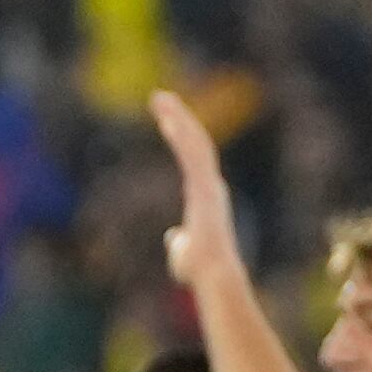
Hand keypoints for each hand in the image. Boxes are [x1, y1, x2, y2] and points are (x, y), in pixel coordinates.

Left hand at [151, 91, 242, 286]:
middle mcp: (210, 184)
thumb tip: (173, 237)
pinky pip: (193, 154)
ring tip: (160, 98)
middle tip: (159, 97)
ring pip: (195, 142)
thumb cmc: (199, 268)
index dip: (180, 136)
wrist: (212, 274)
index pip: (192, 157)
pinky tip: (167, 118)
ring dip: (178, 117)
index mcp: (205, 194)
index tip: (165, 120)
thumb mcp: (183, 251)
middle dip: (179, 117)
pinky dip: (182, 135)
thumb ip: (180, 240)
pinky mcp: (206, 187)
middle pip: (195, 142)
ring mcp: (210, 184)